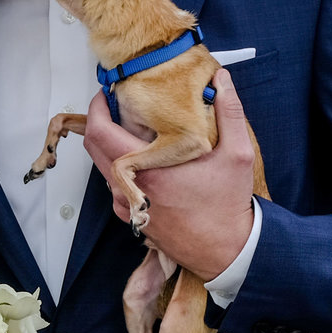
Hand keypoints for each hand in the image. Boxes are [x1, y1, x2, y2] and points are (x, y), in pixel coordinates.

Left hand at [84, 68, 255, 281]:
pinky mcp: (131, 216)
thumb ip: (230, 112)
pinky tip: (144, 160)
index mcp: (149, 170)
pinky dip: (120, 167)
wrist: (227, 252)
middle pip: (93, 148)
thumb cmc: (228, 208)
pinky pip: (114, 185)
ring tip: (134, 131)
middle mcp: (130, 189)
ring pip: (103, 167)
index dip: (97, 107)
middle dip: (100, 122)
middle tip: (116, 106)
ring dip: (110, 146)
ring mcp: (127, 205)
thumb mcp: (238, 155)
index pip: (100, 133)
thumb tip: (221, 80)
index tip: (106, 93)